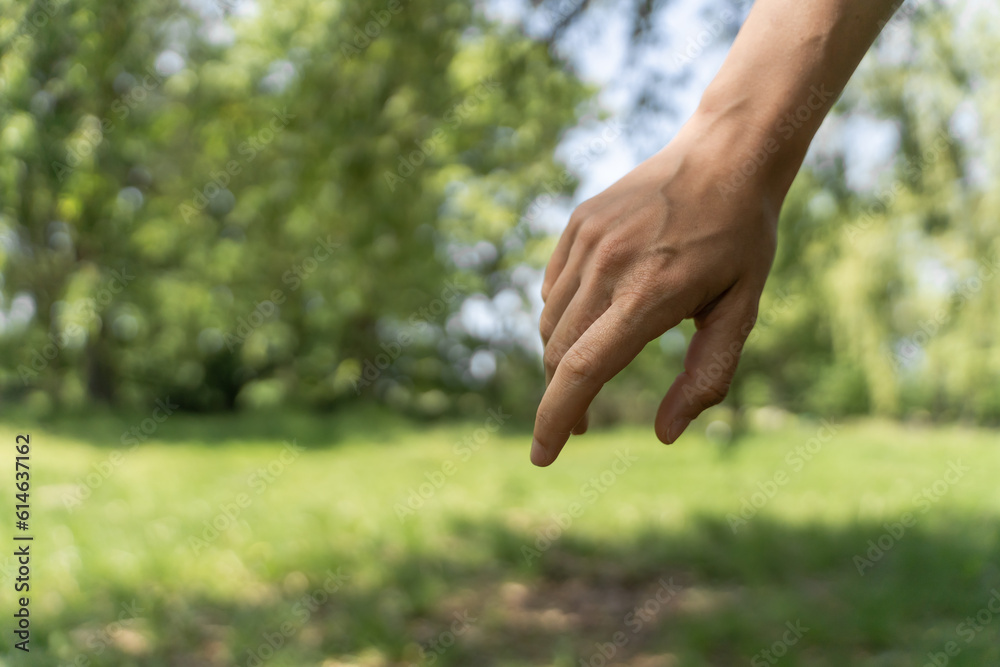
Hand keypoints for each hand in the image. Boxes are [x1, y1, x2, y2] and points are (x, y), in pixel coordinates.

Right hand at [531, 111, 786, 465]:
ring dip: (562, 359)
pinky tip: (594, 315)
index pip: (582, 371)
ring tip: (593, 368)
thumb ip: (707, 376)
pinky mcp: (578, 223)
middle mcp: (607, 266)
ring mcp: (587, 240)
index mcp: (649, 295)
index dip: (556, 420)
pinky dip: (562, 316)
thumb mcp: (741, 310)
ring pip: (550, 323)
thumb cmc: (742, 237)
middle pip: (558, 354)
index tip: (542, 457)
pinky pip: (552, 288)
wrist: (727, 152)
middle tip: (584, 424)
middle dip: (563, 398)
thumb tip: (665, 434)